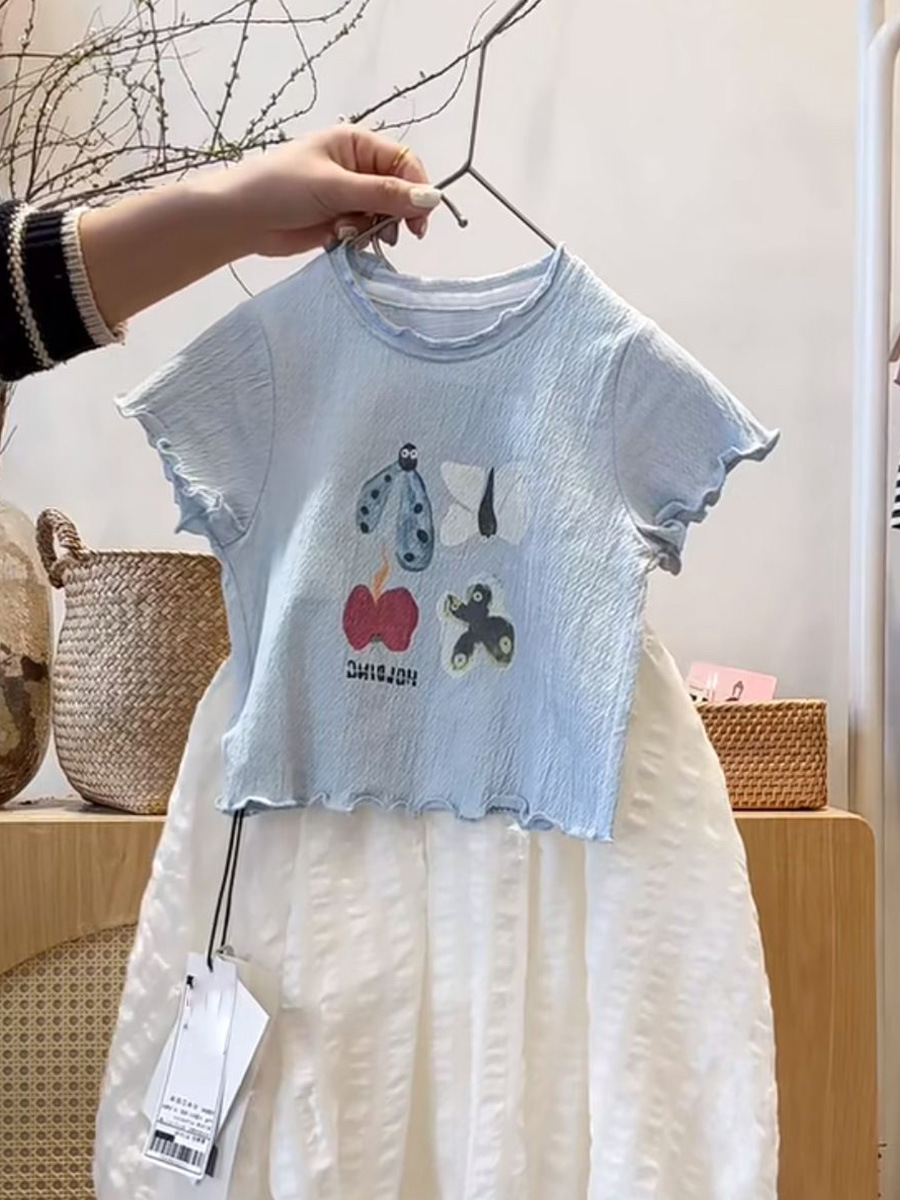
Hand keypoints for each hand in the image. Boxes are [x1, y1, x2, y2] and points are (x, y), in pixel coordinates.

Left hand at [221, 125, 441, 257]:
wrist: (241, 219)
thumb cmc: (281, 188)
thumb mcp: (336, 187)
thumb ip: (384, 194)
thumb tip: (431, 198)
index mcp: (356, 144)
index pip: (404, 162)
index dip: (418, 188)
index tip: (420, 218)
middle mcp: (356, 168)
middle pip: (399, 190)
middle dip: (399, 213)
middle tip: (398, 236)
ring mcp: (348, 196)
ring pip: (384, 215)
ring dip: (377, 229)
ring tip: (356, 237)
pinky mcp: (339, 222)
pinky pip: (366, 232)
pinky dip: (360, 239)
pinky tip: (341, 241)